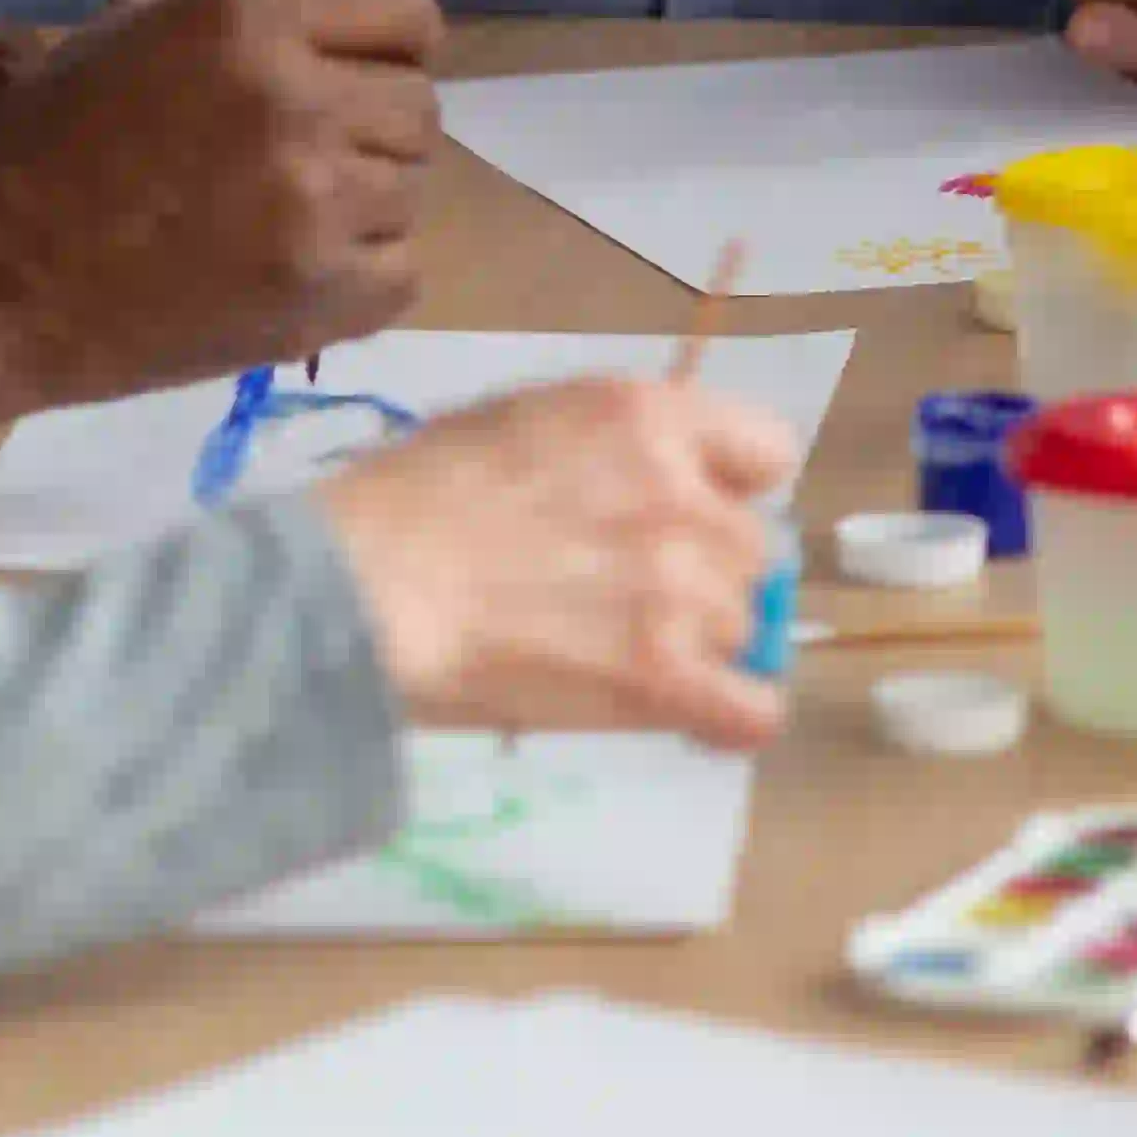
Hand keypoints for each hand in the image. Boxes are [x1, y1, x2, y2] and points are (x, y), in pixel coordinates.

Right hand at [0, 0, 448, 433]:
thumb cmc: (43, 145)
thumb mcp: (132, 33)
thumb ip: (250, 18)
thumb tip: (339, 30)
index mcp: (249, 19)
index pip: (408, 6)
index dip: (385, 37)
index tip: (351, 66)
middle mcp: (299, 102)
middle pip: (419, 102)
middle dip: (369, 123)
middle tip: (296, 155)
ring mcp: (318, 208)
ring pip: (413, 187)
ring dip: (362, 200)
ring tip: (278, 216)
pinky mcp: (323, 300)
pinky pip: (402, 271)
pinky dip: (361, 276)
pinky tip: (289, 270)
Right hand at [311, 377, 796, 747]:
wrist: (370, 582)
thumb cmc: (413, 494)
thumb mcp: (526, 419)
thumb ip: (610, 448)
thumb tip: (639, 487)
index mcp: (651, 417)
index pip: (766, 452)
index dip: (730, 489)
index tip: (687, 515)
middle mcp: (687, 496)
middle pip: (751, 550)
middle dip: (704, 574)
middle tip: (626, 598)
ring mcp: (683, 589)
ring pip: (739, 628)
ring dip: (694, 644)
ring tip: (612, 658)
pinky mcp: (662, 676)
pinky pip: (749, 710)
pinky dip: (731, 718)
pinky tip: (693, 719)